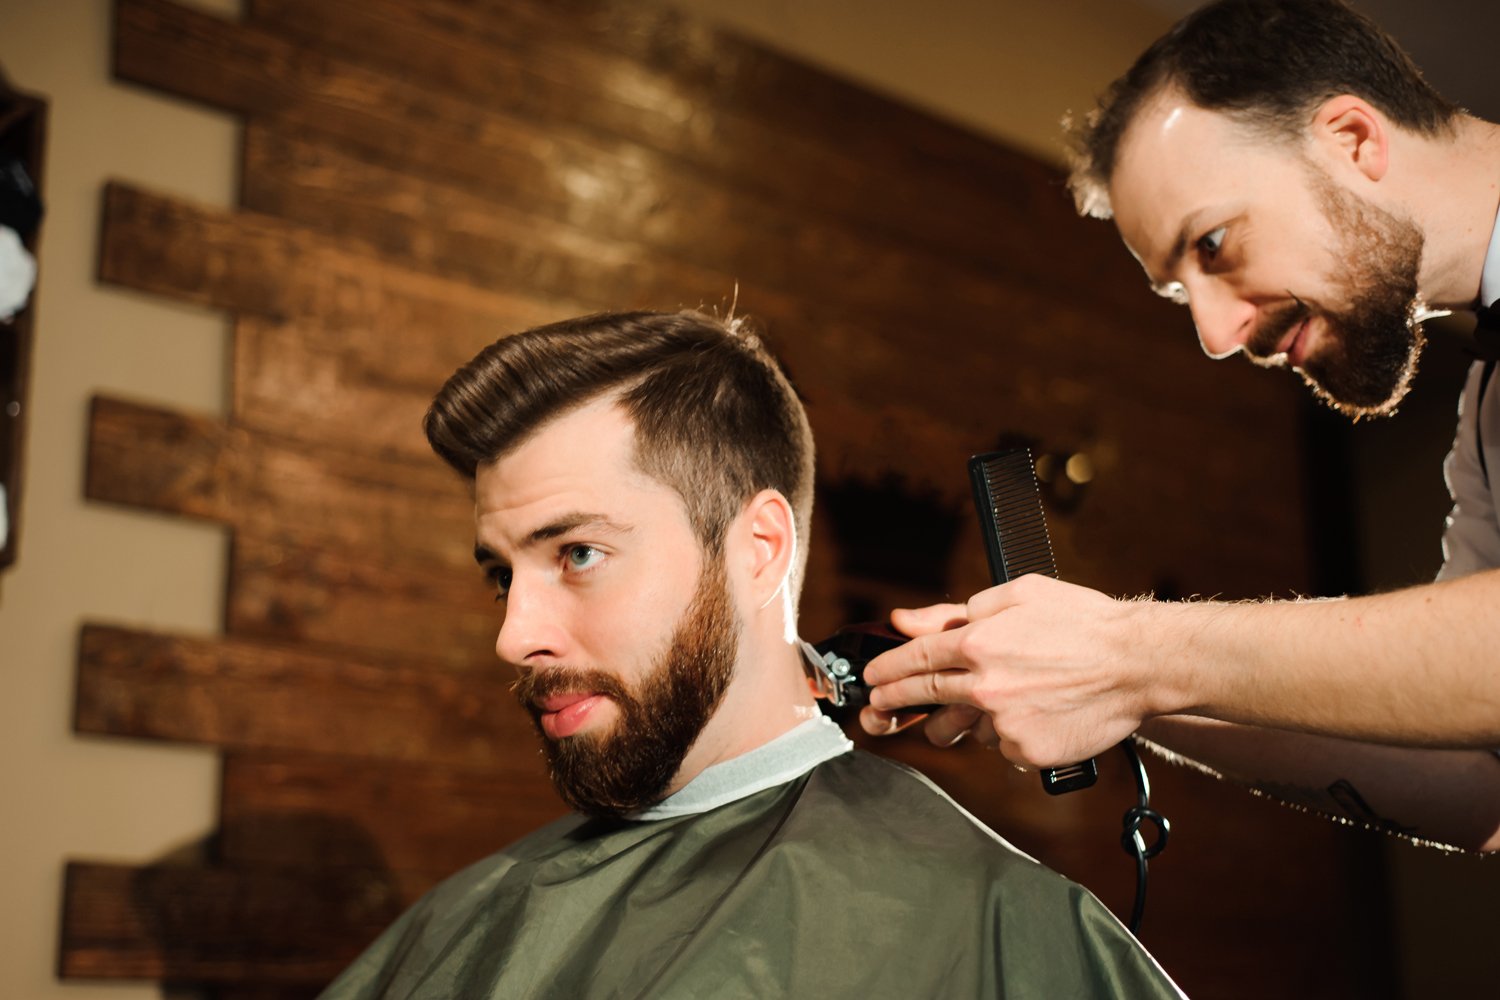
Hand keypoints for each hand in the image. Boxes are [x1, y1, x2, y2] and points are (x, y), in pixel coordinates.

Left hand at [857, 575, 1151, 767]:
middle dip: (893, 701)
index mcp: (978, 641)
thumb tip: (907, 619)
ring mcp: (1004, 721)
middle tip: (879, 706)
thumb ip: (955, 610)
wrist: (1138, 663)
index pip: (915, 658)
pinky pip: (1001, 745)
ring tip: (974, 709)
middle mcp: (984, 684)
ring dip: (956, 722)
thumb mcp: (1018, 596)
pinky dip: (1008, 732)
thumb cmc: (1083, 622)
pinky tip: (1033, 712)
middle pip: (923, 695)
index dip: (886, 669)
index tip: (872, 679)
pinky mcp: (1026, 749)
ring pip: (962, 728)